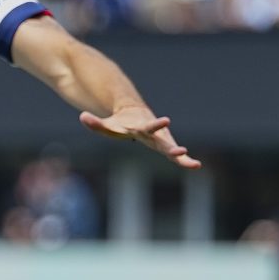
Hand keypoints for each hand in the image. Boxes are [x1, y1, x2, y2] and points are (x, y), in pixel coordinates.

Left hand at [79, 106, 199, 169]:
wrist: (134, 114)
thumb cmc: (119, 123)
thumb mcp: (106, 125)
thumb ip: (95, 123)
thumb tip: (82, 116)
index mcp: (141, 127)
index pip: (148, 127)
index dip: (156, 125)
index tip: (167, 121)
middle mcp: (154, 134)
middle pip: (163, 141)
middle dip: (171, 147)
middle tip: (181, 150)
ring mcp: (160, 141)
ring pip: (171, 150)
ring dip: (180, 157)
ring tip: (194, 164)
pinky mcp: (163, 146)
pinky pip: (174, 156)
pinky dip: (184, 161)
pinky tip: (196, 166)